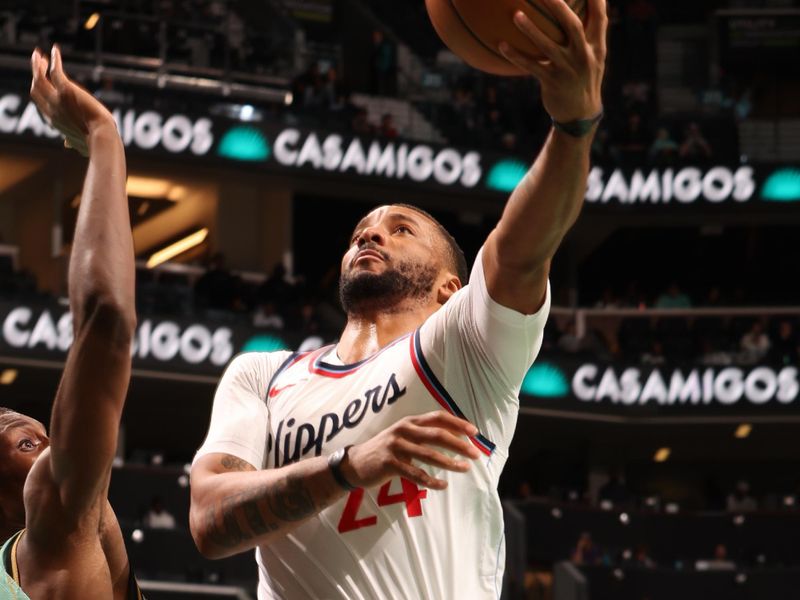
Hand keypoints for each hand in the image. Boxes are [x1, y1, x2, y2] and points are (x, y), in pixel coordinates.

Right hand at [30, 45, 116, 156]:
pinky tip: (55, 50)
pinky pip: (56, 71)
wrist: (102, 138)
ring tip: (39, 54)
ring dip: (38, 65)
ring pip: (40, 78)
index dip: (39, 91)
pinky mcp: (66, 91)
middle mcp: (51, 110)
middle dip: (36, 75)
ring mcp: (57, 100)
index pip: (41, 103)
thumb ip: (72, 142)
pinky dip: (55, 60)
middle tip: (39, 62)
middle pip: (36, 89)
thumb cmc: (94, 143)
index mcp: (55, 122)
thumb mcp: (79, 144)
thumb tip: (67, 145)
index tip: (42, 82)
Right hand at [341, 411, 481, 490]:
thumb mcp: (403, 436)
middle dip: (459, 444)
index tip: (475, 432)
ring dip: (450, 462)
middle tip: (476, 454)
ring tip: (465, 468)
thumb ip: (424, 434)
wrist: (355, 463)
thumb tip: (455, 438)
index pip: (438, 417)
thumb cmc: (386, 450)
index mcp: (410, 421)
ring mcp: (396, 446)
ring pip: (428, 454)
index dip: (458, 423)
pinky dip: (431, 481)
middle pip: (437, 434)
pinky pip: (415, 474)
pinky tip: (443, 485)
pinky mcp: (389, 463)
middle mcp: (403, 430)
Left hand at [498, 0, 606, 122]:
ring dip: (531, 30)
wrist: (580, 113)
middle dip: (558, 6)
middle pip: (572, 26)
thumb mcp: (594, 57)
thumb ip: (589, 34)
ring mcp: (567, 69)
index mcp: (596, 47)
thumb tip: (581, 9)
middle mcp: (583, 55)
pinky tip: (501, 45)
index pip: (599, 17)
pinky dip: (515, 56)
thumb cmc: (583, 78)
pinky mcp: (551, 82)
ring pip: (547, 46)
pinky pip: (530, 66)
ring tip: (516, 14)